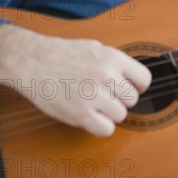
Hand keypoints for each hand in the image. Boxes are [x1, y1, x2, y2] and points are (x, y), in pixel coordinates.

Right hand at [0, 24, 151, 136]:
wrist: (33, 61)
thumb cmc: (63, 54)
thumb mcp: (96, 48)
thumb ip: (116, 63)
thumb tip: (133, 78)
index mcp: (112, 58)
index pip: (144, 79)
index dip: (138, 86)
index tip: (131, 89)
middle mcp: (106, 76)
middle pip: (132, 99)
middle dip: (121, 99)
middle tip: (106, 96)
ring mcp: (94, 96)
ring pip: (121, 115)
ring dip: (110, 113)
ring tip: (95, 104)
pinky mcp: (80, 114)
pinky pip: (107, 129)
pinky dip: (100, 126)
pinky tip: (91, 116)